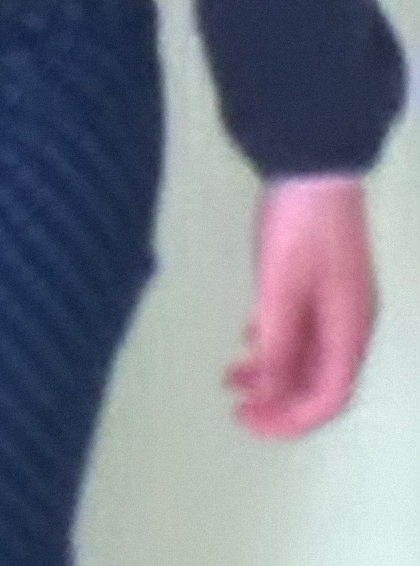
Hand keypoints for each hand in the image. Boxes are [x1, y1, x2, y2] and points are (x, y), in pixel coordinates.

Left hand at [225, 174, 375, 436]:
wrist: (315, 161)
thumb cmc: (299, 225)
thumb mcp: (280, 287)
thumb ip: (277, 344)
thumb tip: (272, 395)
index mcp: (349, 329)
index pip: (327, 397)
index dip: (288, 420)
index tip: (247, 421)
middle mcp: (351, 321)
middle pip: (320, 382)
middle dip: (280, 401)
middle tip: (236, 408)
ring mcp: (340, 298)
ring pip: (309, 354)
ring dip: (274, 372)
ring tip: (231, 378)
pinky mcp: (324, 277)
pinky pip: (304, 327)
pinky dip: (277, 341)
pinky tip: (249, 338)